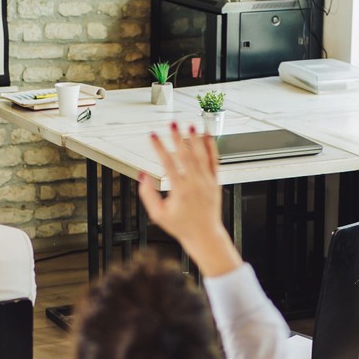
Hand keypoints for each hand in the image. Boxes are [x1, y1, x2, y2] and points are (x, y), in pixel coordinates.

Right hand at [141, 123, 239, 277]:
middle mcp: (195, 184)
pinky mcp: (215, 182)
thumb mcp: (158, 215)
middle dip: (177, 137)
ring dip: (195, 138)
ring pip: (201, 155)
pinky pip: (214, 161)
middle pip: (185, 155)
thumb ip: (147, 195)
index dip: (158, 148)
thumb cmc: (181, 226)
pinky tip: (207, 136)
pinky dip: (211, 147)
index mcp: (180, 191)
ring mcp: (207, 182)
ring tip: (190, 124)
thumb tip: (142, 176)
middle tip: (172, 123)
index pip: (168, 163)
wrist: (205, 235)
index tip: (152, 136)